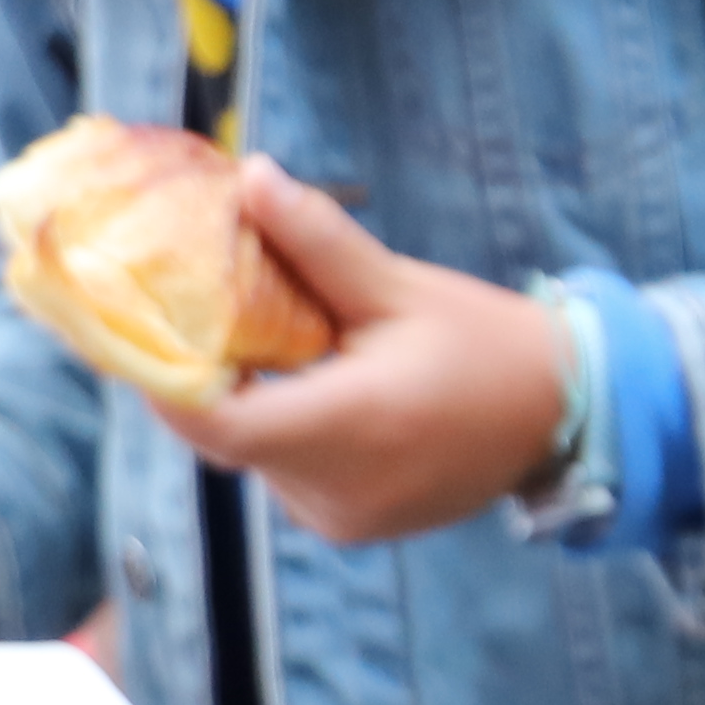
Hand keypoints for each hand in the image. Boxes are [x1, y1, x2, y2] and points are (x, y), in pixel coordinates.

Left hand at [161, 162, 569, 544]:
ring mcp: (341, 517)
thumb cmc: (487, 345)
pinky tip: (312, 386)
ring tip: (272, 343)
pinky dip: (283, 429)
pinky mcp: (349, 525)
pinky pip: (286, 474)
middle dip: (208, 374)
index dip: (164, 377)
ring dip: (249, 401)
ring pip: (253, 457)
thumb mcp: (400, 286)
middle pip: (226, 436)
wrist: (563, 417)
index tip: (141, 323)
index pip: (215, 421)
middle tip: (198, 310)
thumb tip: (248, 178)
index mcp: (350, 425)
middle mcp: (336, 487)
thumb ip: (318, 241)